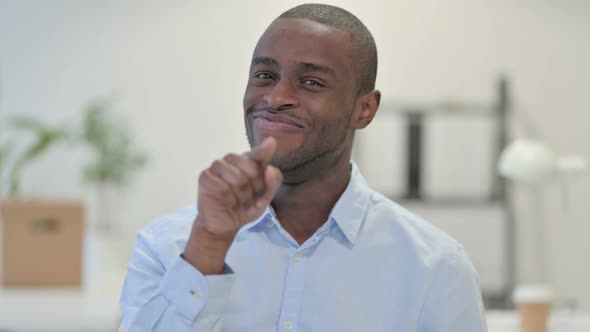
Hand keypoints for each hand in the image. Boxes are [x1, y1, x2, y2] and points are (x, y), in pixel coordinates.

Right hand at [183, 137, 282, 273]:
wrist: (224, 225)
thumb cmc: (245, 208)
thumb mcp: (264, 198)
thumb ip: (272, 183)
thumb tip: (270, 168)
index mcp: (249, 161)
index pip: (258, 153)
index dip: (264, 150)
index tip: (271, 143)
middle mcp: (233, 160)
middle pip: (251, 168)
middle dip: (254, 188)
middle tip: (248, 198)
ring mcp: (217, 166)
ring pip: (237, 178)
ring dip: (241, 195)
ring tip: (237, 201)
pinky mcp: (205, 176)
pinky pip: (222, 186)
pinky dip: (228, 198)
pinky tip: (226, 202)